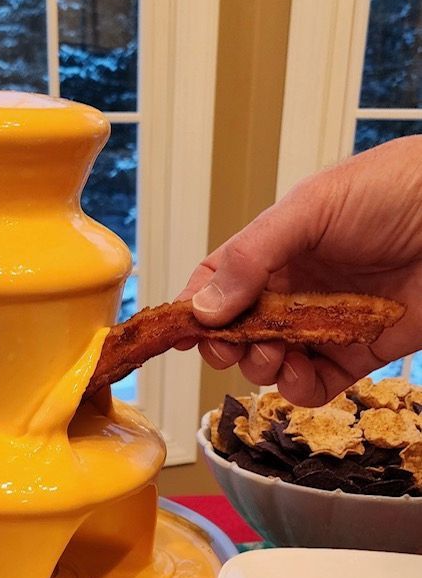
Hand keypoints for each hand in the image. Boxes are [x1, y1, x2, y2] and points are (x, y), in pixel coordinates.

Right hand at [179, 136, 421, 405]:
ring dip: (260, 368)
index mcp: (278, 246)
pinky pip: (317, 384)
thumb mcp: (312, 207)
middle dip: (227, 345)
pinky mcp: (360, 353)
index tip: (183, 332)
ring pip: (273, 362)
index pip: (220, 282)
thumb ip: (253, 256)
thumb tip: (203, 306)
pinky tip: (298, 375)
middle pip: (240, 330)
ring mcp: (327, 322)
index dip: (195, 308)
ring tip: (271, 356)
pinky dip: (299, 389)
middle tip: (230, 347)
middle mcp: (298, 287)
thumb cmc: (395, 188)